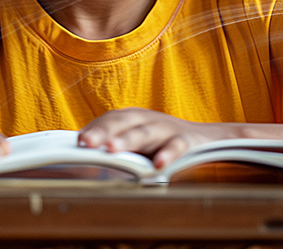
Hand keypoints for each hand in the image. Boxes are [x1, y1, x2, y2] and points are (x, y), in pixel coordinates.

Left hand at [77, 108, 234, 167]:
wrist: (203, 138)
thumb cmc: (160, 142)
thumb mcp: (136, 140)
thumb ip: (114, 147)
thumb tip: (83, 159)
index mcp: (132, 118)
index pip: (109, 119)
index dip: (94, 129)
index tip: (79, 141)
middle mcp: (147, 120)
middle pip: (122, 122)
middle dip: (103, 132)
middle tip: (86, 142)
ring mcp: (166, 129)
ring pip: (145, 132)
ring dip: (128, 139)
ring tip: (112, 149)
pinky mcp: (185, 141)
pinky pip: (176, 146)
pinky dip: (168, 154)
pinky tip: (158, 164)